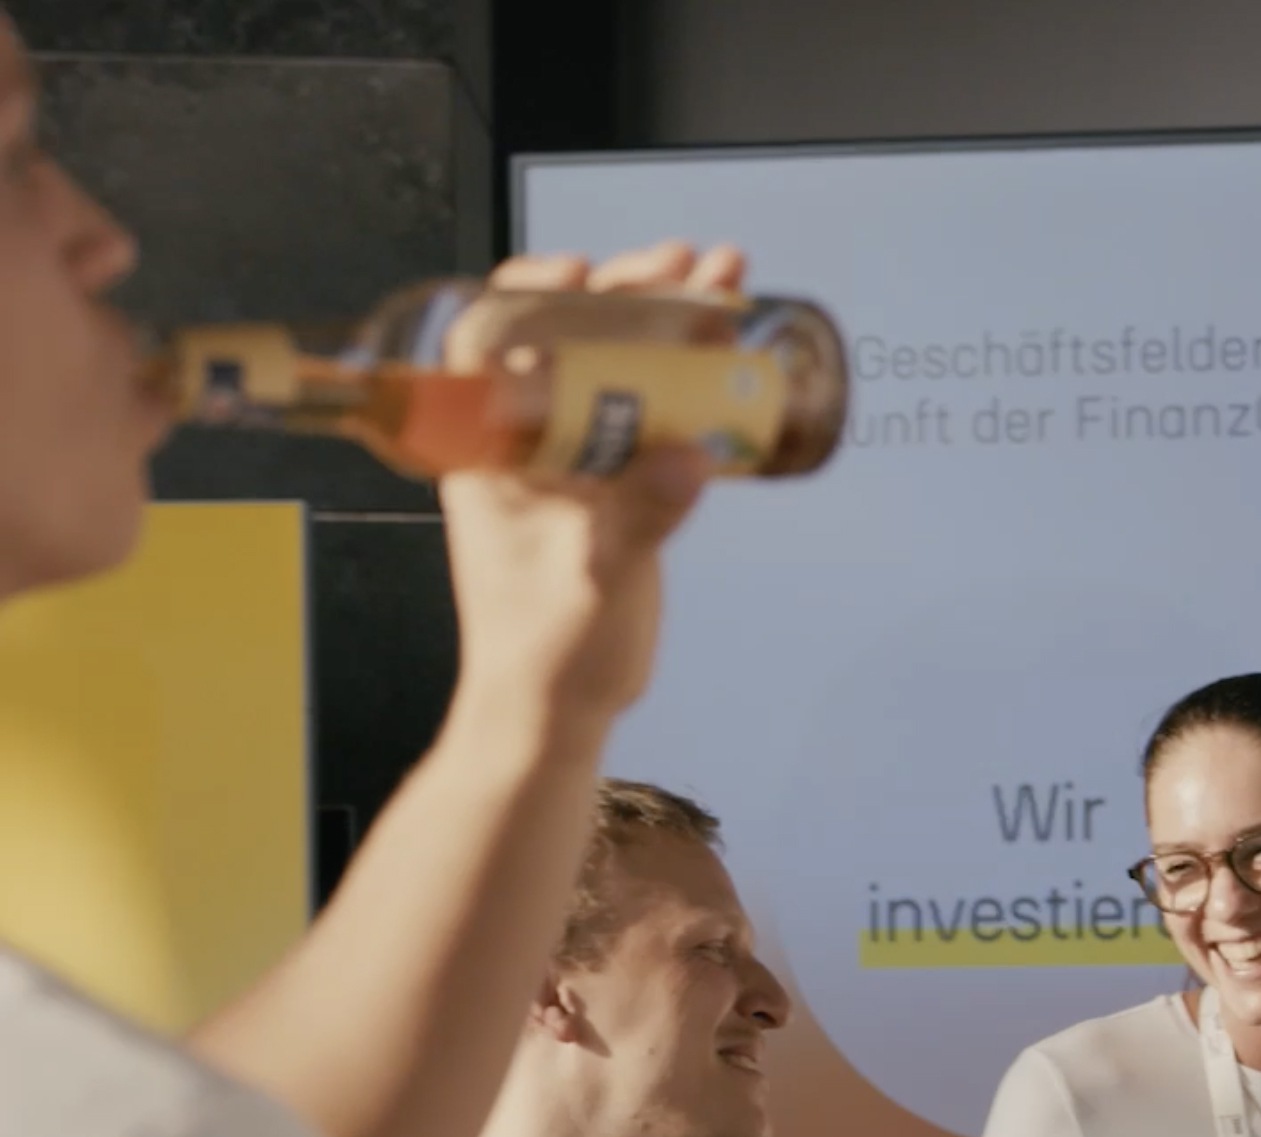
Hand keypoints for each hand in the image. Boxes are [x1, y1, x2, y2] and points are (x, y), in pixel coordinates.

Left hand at [436, 239, 742, 737]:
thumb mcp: (594, 578)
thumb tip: (689, 456)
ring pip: (618, 371)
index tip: (584, 271)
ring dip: (671, 326)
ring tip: (725, 289)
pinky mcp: (615, 488)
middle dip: (630, 293)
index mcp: (490, 453)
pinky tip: (731, 359)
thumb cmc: (545, 650)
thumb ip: (639, 517)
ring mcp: (575, 464)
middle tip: (685, 267)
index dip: (533, 293)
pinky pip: (650, 414)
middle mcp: (528, 445)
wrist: (555, 705)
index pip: (489, 341)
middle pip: (571, 340)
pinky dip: (690, 380)